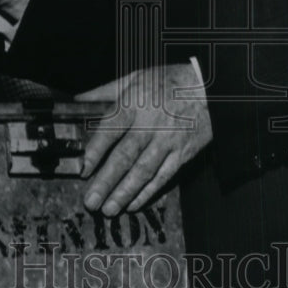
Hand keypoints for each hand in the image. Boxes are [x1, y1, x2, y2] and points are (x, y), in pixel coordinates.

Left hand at [77, 63, 211, 215]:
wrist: (210, 88)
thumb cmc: (168, 81)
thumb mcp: (135, 77)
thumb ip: (104, 91)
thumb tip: (77, 100)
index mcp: (135, 103)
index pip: (110, 129)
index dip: (95, 151)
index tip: (82, 169)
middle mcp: (151, 124)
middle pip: (125, 156)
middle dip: (106, 181)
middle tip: (91, 201)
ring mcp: (168, 141)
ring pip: (144, 171)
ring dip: (124, 193)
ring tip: (108, 210)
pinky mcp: (183, 153)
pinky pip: (163, 177)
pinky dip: (148, 192)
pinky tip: (133, 204)